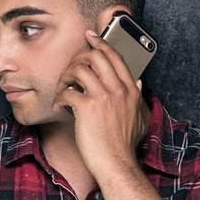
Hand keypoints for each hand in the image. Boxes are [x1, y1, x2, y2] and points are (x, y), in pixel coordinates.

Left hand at [53, 30, 147, 177]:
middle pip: (95, 56)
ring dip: (66, 76)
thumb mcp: (140, 117)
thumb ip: (138, 97)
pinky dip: (59, 97)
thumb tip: (139, 82)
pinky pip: (68, 91)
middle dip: (78, 58)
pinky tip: (60, 106)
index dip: (100, 42)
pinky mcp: (87, 107)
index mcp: (130, 90)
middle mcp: (118, 89)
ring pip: (79, 68)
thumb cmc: (124, 144)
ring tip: (63, 89)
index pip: (115, 56)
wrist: (116, 163)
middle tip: (70, 69)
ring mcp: (103, 96)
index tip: (90, 36)